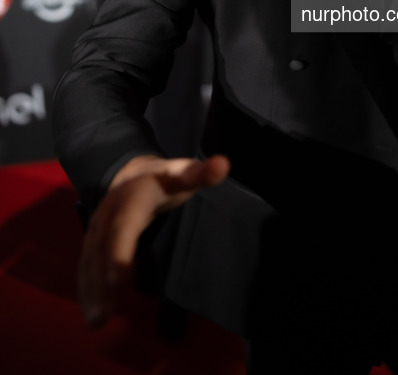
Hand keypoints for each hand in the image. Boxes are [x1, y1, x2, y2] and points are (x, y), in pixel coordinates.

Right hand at [79, 153, 229, 327]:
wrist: (131, 171)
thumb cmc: (163, 177)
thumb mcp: (182, 173)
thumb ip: (201, 174)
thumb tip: (223, 165)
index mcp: (131, 199)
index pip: (125, 227)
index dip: (120, 253)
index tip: (120, 279)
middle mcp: (108, 214)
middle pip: (101, 249)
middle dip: (101, 282)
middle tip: (104, 317)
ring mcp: (96, 227)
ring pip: (89, 260)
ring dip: (91, 291)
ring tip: (98, 322)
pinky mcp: (91, 240)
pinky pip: (85, 264)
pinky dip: (86, 289)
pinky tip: (93, 313)